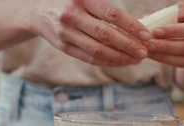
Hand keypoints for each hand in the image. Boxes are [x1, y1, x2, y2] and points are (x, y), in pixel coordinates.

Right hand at [29, 0, 151, 66]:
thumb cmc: (70, 0)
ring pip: (97, 49)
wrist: (37, 10)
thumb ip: (106, 5)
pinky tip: (121, 62)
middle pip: (105, 34)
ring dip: (119, 57)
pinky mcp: (63, 47)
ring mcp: (66, 33)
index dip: (131, 25)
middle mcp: (73, 16)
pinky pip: (88, 58)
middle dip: (128, 45)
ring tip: (136, 59)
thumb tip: (137, 20)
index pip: (111, 14)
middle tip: (144, 52)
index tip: (146, 35)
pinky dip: (106, 62)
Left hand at [144, 1, 183, 67]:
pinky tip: (154, 55)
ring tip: (147, 51)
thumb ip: (171, 14)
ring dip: (163, 56)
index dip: (174, 32)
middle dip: (165, 47)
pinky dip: (166, 60)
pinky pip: (182, 64)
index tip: (155, 31)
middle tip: (147, 44)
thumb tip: (147, 20)